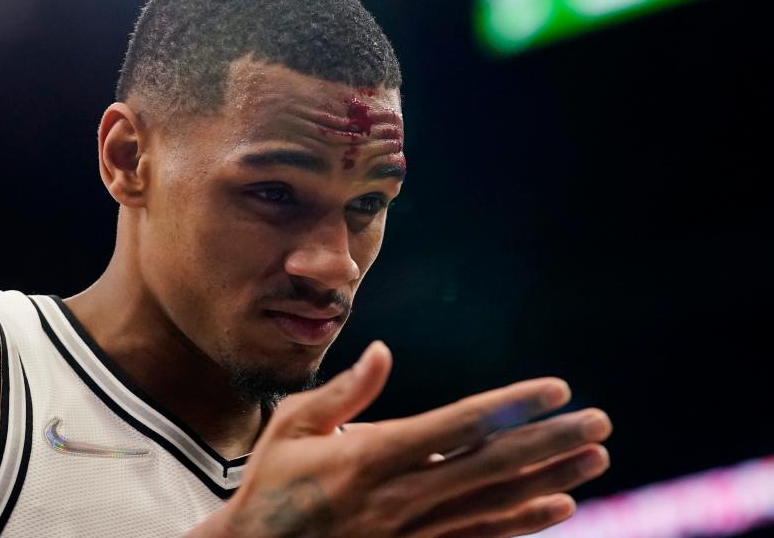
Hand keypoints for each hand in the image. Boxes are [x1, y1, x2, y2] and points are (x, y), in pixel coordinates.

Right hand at [192, 341, 610, 537]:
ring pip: (495, 503)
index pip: (457, 427)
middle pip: (491, 466)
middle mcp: (400, 497)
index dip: (511, 406)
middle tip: (599, 422)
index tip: (556, 390)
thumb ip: (344, 392)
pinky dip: (523, 523)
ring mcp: (411, 532)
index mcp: (370, 457)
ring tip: (595, 457)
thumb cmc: (271, 484)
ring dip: (549, 479)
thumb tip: (384, 351)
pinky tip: (559, 505)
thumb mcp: (292, 426)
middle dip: (549, 442)